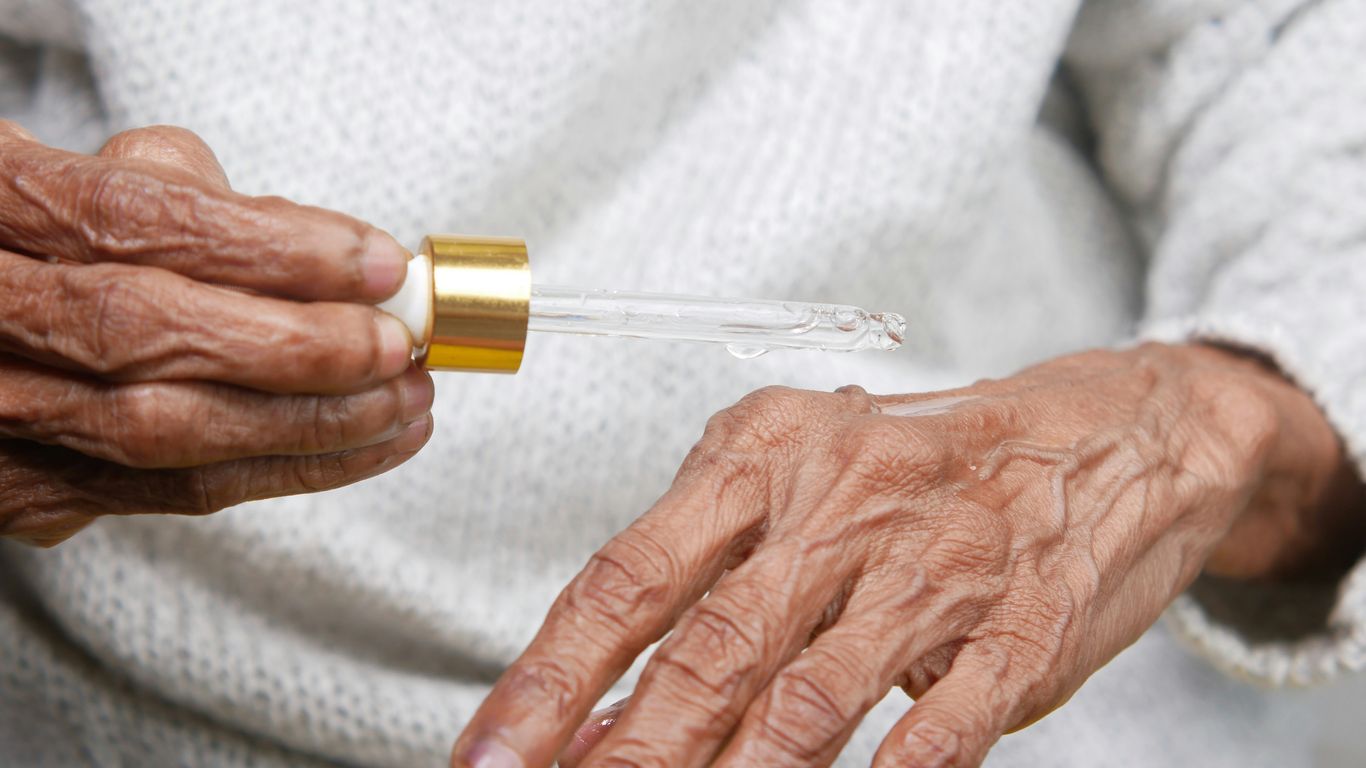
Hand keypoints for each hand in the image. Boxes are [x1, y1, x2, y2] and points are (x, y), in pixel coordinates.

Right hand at [0, 122, 431, 545]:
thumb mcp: (93, 174)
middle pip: (144, 333)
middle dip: (296, 345)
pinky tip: (361, 446)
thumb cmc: (39, 235)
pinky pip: (170, 491)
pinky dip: (282, 470)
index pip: (135, 221)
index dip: (270, 247)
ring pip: (161, 432)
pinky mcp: (26, 488)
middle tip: (396, 345)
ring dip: (309, 422)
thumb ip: (187, 192)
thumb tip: (324, 252)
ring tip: (404, 402)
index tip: (377, 263)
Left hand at [452, 343, 1356, 767]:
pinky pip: (944, 719)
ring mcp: (939, 561)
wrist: (1104, 435)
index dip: (550, 675)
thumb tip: (596, 705)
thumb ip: (704, 581)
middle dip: (625, 750)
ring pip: (811, 694)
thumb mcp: (800, 482)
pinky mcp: (1024, 623)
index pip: (631, 573)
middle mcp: (844, 498)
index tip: (494, 750)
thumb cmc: (924, 465)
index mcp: (766, 454)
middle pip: (710, 648)